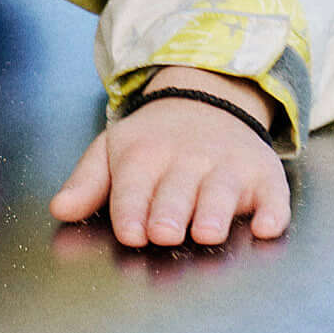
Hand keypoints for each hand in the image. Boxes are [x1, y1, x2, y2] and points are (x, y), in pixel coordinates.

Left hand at [52, 87, 292, 252]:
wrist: (209, 98)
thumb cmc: (155, 140)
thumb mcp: (113, 151)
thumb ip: (88, 183)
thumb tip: (60, 209)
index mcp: (145, 155)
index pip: (134, 185)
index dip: (131, 209)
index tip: (131, 232)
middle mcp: (188, 159)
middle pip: (177, 191)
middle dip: (170, 212)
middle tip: (163, 234)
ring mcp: (229, 166)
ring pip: (222, 191)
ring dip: (215, 211)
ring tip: (207, 233)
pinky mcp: (265, 174)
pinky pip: (273, 194)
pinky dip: (273, 211)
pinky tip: (267, 227)